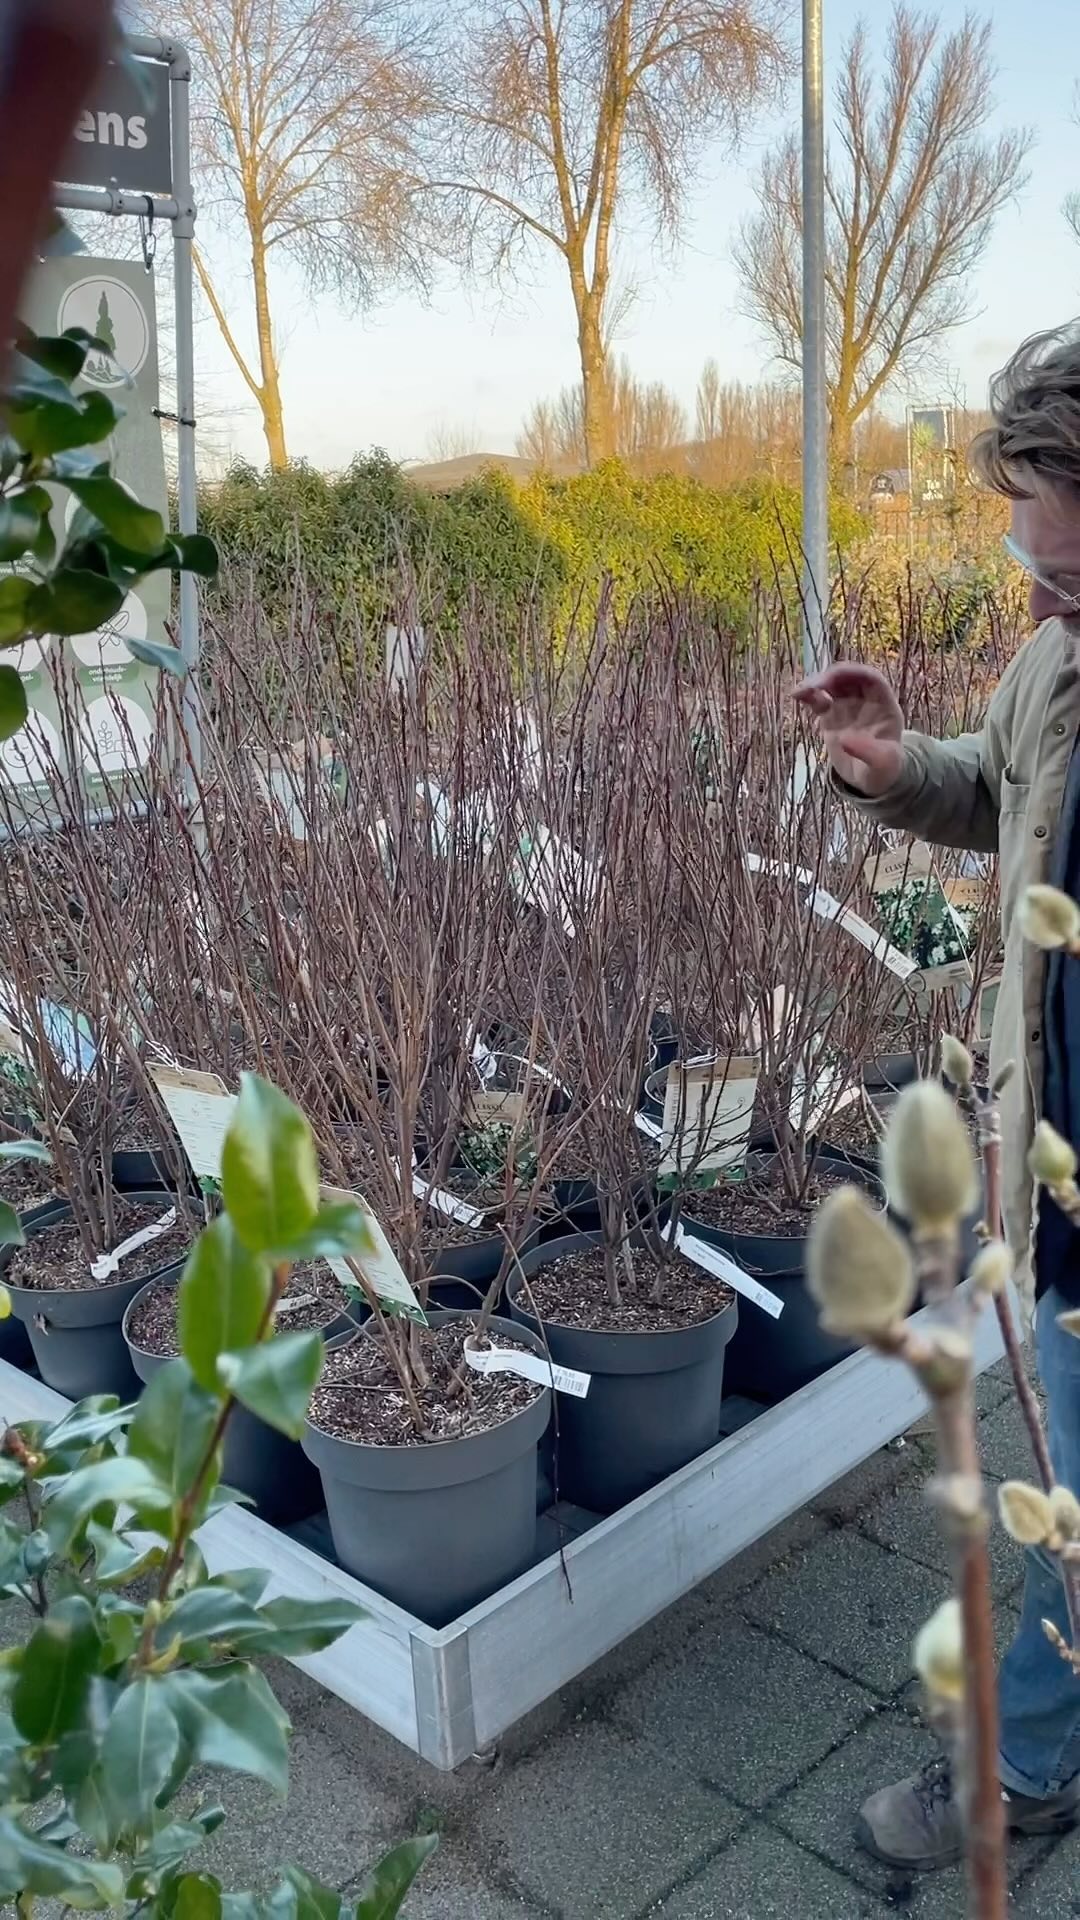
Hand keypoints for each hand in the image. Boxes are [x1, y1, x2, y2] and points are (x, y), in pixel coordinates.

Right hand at [794, 662, 904, 797]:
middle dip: (830, 677)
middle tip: (812, 687)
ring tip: (799, 692)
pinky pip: (819, 700)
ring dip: (816, 684)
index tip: (833, 677)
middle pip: (848, 678)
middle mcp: (866, 701)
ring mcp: (848, 706)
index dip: (853, 673)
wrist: (871, 780)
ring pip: (832, 685)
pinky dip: (809, 695)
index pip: (871, 679)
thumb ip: (868, 752)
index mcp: (884, 705)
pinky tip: (797, 696)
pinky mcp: (832, 716)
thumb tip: (844, 740)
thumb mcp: (882, 764)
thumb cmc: (883, 770)